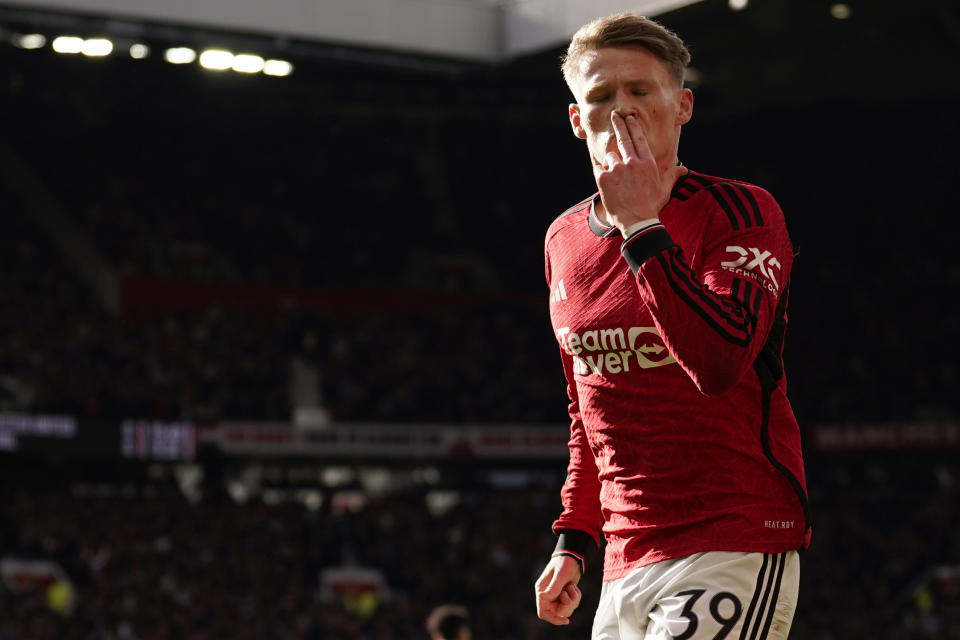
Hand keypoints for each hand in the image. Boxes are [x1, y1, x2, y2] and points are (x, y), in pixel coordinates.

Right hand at [534, 554, 582, 624]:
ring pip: (565, 610)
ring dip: (573, 600)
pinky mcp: (564, 595)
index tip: (565, 620)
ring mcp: (556, 596)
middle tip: (571, 592)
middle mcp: (547, 596)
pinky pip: (571, 605)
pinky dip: (575, 597)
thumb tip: (545, 598)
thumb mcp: (560, 575)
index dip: (553, 619)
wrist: (573, 558)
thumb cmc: (564, 563)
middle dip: (567, 606)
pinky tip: (574, 587)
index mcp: (542, 591)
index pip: (543, 613)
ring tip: (572, 587)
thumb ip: (554, 587)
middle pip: (557, 613)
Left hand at [593, 112, 686, 233]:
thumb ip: (672, 175)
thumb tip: (684, 168)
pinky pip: (598, 168)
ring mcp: (617, 168)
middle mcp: (632, 162)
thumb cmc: (651, 206)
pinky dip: (600, 172)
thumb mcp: (664, 189)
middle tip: (614, 115)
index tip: (629, 118)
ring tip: (616, 181)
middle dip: (619, 124)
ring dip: (610, 164)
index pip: (639, 139)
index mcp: (647, 162)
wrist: (637, 221)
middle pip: (623, 138)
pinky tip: (603, 180)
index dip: (633, 126)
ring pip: (609, 157)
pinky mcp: (603, 177)